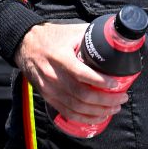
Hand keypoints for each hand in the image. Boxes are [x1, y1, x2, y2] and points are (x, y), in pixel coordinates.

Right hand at [15, 22, 130, 124]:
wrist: (25, 45)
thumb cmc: (52, 36)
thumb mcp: (71, 30)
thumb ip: (91, 35)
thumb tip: (114, 37)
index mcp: (60, 57)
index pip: (81, 73)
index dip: (100, 81)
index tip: (116, 83)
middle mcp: (53, 75)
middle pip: (82, 95)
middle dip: (106, 100)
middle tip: (122, 97)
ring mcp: (50, 89)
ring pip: (77, 107)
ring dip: (99, 111)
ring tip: (115, 107)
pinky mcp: (48, 97)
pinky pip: (68, 113)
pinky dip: (85, 118)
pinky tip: (98, 117)